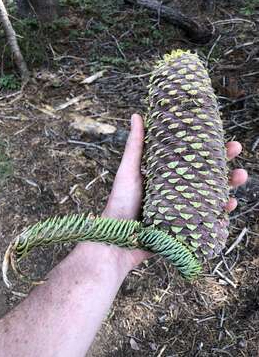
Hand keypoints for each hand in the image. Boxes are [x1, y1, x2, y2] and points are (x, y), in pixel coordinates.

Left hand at [102, 114, 247, 269]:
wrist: (116, 241)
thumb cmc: (120, 203)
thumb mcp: (128, 171)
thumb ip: (135, 146)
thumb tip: (137, 114)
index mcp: (164, 175)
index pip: (190, 158)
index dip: (207, 148)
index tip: (223, 137)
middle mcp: (175, 190)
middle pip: (205, 176)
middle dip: (224, 166)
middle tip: (237, 155)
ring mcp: (181, 209)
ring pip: (210, 196)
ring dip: (228, 187)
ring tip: (240, 178)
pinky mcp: (184, 227)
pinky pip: (206, 219)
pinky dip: (219, 213)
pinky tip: (228, 207)